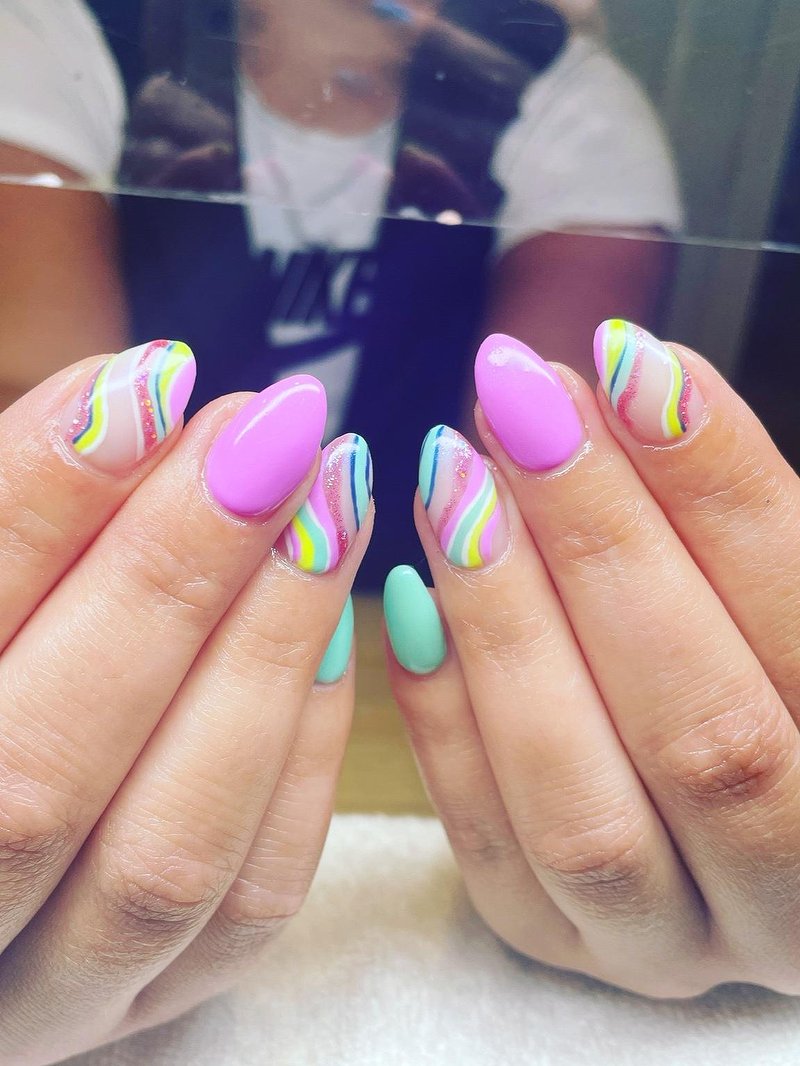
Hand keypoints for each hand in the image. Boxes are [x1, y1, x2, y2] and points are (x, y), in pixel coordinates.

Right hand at [0, 342, 372, 1064]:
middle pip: (42, 766)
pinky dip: (306, 750)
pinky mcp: (157, 1000)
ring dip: (265, 653)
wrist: (3, 830)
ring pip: (168, 847)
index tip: (157, 377)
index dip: (42, 500)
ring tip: (329, 499)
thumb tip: (134, 395)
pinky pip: (254, 897)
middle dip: (172, 572)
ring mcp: (49, 988)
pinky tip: (334, 625)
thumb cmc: (5, 652)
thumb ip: (19, 515)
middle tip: (274, 428)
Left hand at [386, 323, 799, 998]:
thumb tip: (634, 380)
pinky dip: (443, 715)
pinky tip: (408, 592)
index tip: (626, 361)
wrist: (747, 821)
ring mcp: (666, 941)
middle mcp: (788, 897)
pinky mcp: (556, 944)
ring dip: (505, 624)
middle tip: (519, 403)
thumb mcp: (781, 594)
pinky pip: (488, 849)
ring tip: (452, 478)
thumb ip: (734, 520)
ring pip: (581, 808)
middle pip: (698, 729)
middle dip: (599, 543)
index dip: (714, 484)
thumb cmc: (772, 671)